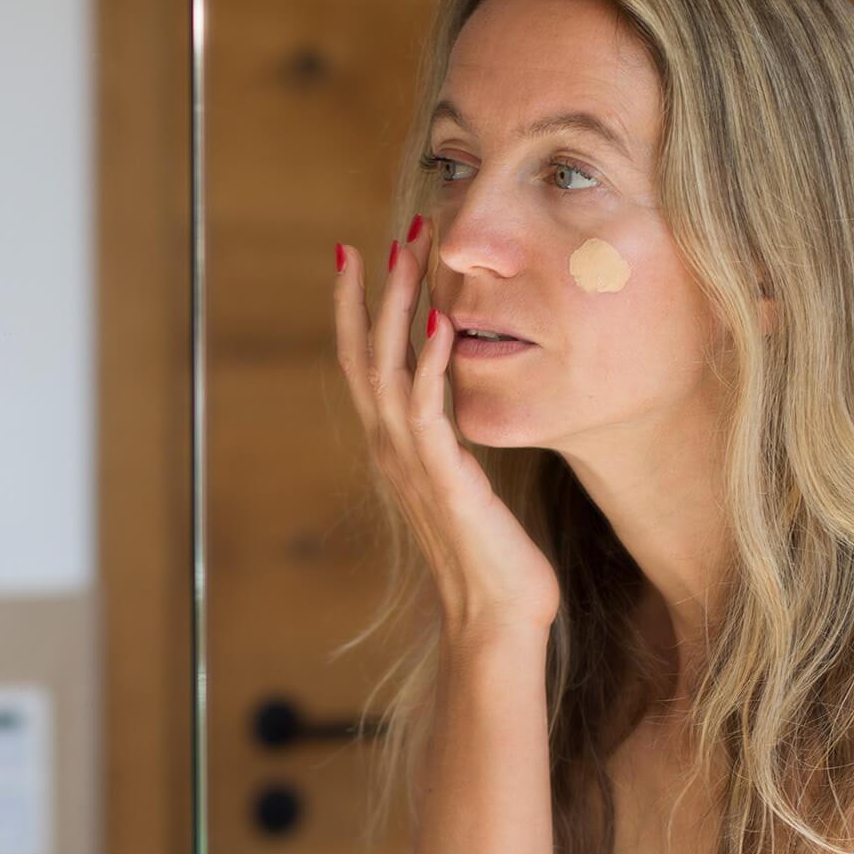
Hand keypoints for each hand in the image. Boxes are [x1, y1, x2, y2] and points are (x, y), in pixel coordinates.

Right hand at [334, 223, 561, 639]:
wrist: (494, 621)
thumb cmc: (492, 562)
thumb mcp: (469, 487)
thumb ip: (457, 446)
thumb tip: (464, 411)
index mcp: (398, 449)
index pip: (366, 364)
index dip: (359, 310)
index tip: (366, 256)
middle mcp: (393, 451)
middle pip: (363, 354)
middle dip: (372, 290)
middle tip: (387, 232)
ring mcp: (413, 464)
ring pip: (387, 369)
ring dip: (396, 306)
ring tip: (405, 252)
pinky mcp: (444, 480)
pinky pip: (428, 410)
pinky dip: (431, 361)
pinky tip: (443, 320)